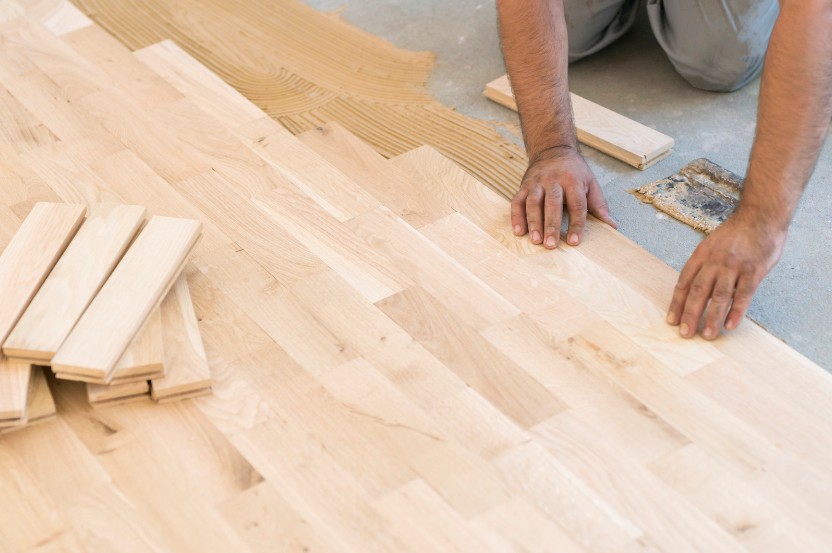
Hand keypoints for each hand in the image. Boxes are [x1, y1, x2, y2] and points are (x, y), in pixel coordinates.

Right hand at [511, 146, 616, 248]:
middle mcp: (553, 180)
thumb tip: (612, 226)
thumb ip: (599, 206)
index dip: (576, 224)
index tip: (575, 241)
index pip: (577, 204)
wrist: (552, 150)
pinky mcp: (524, 185)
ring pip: (533, 202)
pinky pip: (517, 201)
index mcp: (573, 180)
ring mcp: (537, 182)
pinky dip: (517, 217)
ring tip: (535, 240)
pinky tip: (519, 231)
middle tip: (550, 244)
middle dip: (551, 225)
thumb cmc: (574, 171)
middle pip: (552, 204)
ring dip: (533, 222)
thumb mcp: (591, 183)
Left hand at [667, 209, 787, 339]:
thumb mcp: (712, 244)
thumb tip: (696, 290)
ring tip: (706, 335)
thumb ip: (704, 266)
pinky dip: (736, 311)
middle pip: (699, 292)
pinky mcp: (754, 270)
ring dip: (712, 317)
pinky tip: (730, 325)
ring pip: (720, 296)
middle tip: (684, 334)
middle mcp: (715, 261)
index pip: (684, 283)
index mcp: (701, 255)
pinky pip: (743, 295)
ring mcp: (734, 266)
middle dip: (690, 314)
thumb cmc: (736, 233)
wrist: (761, 216)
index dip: (677, 303)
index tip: (672, 320)